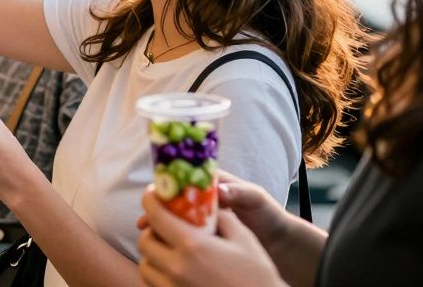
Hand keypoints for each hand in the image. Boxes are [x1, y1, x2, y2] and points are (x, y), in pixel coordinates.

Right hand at [134, 172, 292, 248]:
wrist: (277, 238)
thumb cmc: (267, 213)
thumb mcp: (256, 198)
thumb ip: (240, 192)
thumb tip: (221, 190)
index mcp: (214, 183)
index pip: (185, 179)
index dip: (168, 186)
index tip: (154, 195)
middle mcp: (205, 198)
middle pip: (175, 199)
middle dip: (158, 207)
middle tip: (145, 219)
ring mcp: (204, 216)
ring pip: (176, 216)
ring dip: (160, 222)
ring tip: (146, 231)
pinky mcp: (205, 233)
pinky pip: (184, 232)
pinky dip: (171, 235)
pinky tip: (161, 244)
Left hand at [137, 188, 284, 286]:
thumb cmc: (256, 276)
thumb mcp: (243, 239)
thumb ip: (221, 217)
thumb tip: (206, 205)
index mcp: (193, 246)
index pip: (156, 215)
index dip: (150, 200)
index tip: (153, 195)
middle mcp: (177, 268)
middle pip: (144, 242)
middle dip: (151, 230)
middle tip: (164, 226)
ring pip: (145, 266)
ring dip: (153, 254)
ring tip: (169, 251)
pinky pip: (151, 285)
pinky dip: (156, 275)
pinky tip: (173, 271)